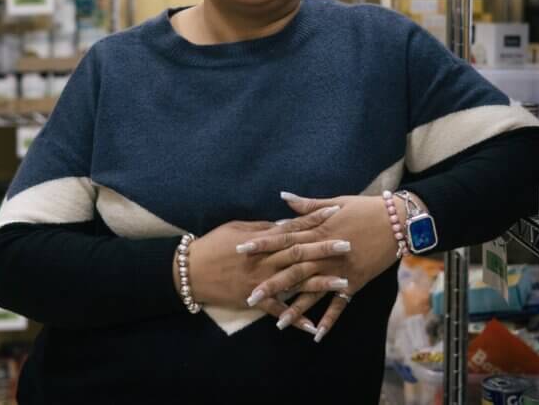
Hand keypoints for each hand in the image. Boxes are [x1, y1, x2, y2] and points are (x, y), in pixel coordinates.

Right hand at [180, 205, 351, 334]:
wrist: (189, 271)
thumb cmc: (213, 245)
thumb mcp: (237, 228)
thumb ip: (262, 227)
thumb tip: (284, 222)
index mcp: (262, 240)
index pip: (293, 226)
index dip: (314, 219)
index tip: (335, 211)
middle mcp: (264, 260)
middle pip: (299, 252)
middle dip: (324, 248)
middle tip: (348, 244)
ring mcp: (260, 281)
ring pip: (295, 281)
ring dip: (319, 283)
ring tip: (343, 282)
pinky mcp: (253, 300)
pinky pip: (278, 310)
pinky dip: (295, 318)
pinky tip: (314, 326)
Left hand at [238, 191, 419, 341]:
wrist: (399, 222)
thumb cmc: (365, 208)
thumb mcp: (336, 202)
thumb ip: (308, 205)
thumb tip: (283, 197)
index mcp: (319, 231)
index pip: (285, 238)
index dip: (262, 243)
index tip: (241, 250)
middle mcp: (326, 253)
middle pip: (293, 269)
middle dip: (271, 283)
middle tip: (250, 296)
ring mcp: (340, 270)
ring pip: (313, 291)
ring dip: (296, 307)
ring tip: (276, 322)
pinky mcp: (355, 282)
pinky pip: (340, 304)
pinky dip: (329, 319)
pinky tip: (316, 334)